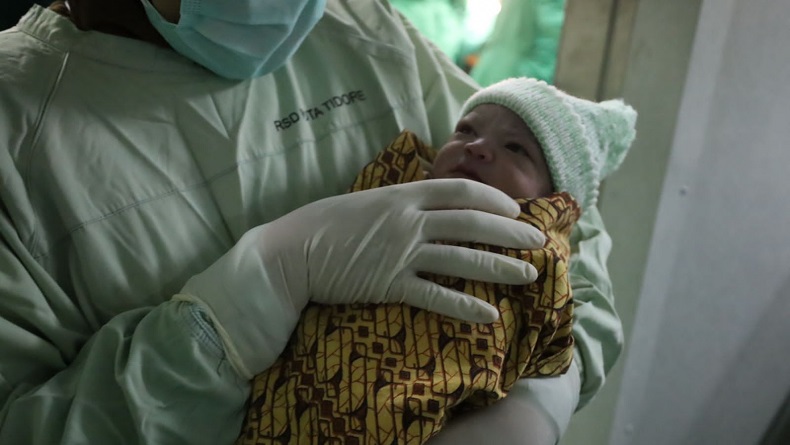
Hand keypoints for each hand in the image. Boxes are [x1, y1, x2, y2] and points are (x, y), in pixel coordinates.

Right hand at [181, 179, 545, 375]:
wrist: (291, 251)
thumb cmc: (324, 224)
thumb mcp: (365, 202)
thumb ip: (398, 202)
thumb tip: (425, 203)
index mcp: (402, 195)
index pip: (460, 190)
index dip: (493, 198)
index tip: (515, 209)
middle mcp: (408, 220)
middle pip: (472, 222)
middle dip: (511, 232)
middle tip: (539, 241)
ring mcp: (401, 252)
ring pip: (462, 258)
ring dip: (499, 267)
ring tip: (527, 276)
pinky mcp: (390, 284)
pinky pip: (435, 295)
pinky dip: (464, 305)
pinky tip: (488, 315)